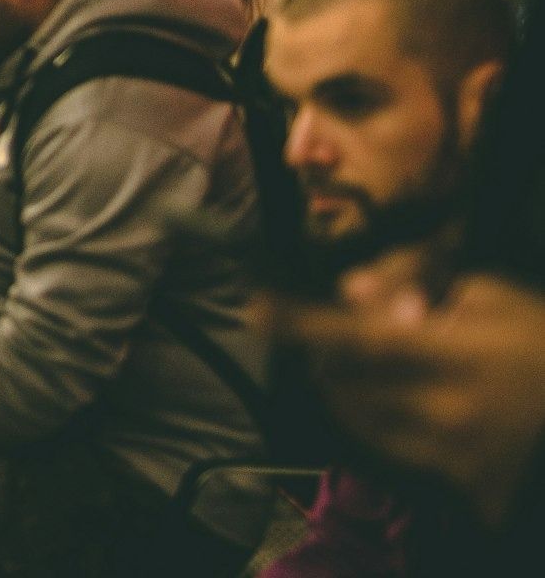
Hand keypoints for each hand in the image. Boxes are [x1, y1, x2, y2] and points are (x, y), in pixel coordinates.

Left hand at [275, 270, 544, 527]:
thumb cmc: (539, 342)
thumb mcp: (487, 293)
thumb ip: (415, 284)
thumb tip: (349, 289)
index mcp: (464, 354)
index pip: (367, 338)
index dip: (307, 325)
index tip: (256, 309)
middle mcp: (454, 409)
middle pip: (349, 383)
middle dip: (324, 356)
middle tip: (329, 341)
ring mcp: (457, 456)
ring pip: (359, 420)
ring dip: (342, 389)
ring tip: (362, 369)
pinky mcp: (463, 486)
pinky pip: (389, 452)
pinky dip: (373, 422)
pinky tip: (396, 404)